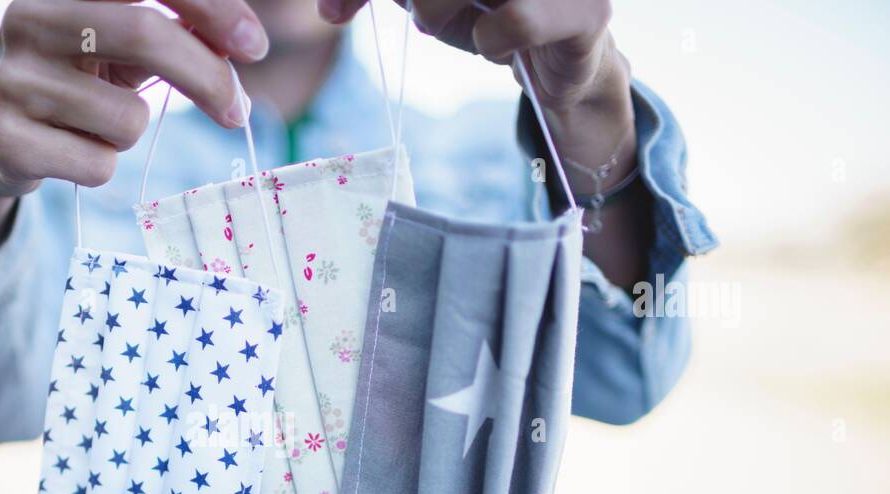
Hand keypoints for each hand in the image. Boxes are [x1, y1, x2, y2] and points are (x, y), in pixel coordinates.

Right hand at [0, 0, 269, 196]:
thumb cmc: (67, 80)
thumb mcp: (111, 43)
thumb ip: (171, 33)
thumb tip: (241, 46)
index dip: (210, 8)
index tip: (254, 46)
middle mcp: (27, 18)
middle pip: (145, 37)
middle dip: (207, 77)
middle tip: (237, 109)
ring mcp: (11, 81)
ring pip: (127, 120)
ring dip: (129, 134)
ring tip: (94, 126)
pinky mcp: (5, 141)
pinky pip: (98, 165)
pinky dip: (99, 167)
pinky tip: (68, 153)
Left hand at [319, 0, 618, 113]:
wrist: (559, 65)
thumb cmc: (492, 18)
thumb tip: (327, 10)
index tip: (334, 12)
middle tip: (408, 14)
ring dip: (434, 7)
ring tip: (435, 25)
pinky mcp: (586, 10)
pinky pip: (517, 20)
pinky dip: (491, 39)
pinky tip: (494, 46)